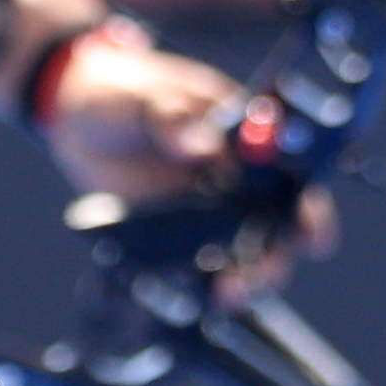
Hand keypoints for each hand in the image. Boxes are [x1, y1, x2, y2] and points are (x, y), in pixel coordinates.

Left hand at [39, 25, 329, 297]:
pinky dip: (204, 284)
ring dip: (246, 276)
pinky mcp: (181, 233)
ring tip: (225, 294)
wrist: (74, 116)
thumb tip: (201, 145)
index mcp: (244, 130)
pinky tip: (196, 294)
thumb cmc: (120, 91)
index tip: (310, 232)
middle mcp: (237, 173)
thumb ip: (170, 116)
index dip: (309, 202)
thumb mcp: (144, 95)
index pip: (294, 166)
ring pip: (246, 250)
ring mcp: (211, 207)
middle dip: (278, 254)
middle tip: (258, 274)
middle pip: (278, 221)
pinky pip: (202, 265)